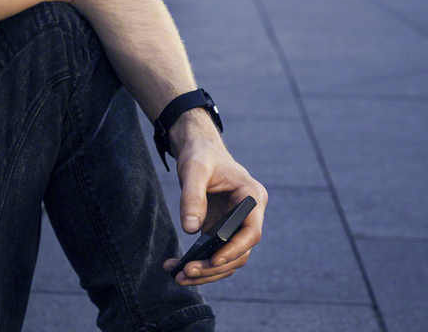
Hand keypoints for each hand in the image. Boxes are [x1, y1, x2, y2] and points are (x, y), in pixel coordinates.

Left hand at [160, 113, 267, 286]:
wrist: (199, 151)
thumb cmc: (201, 155)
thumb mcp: (194, 169)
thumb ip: (192, 196)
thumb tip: (190, 230)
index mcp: (251, 197)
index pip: (251, 231)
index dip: (235, 248)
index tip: (213, 259)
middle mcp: (249, 215)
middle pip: (240, 252)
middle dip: (214, 266)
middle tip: (187, 272)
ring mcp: (236, 226)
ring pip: (229, 260)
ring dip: (207, 272)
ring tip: (179, 277)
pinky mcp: (221, 233)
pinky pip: (215, 255)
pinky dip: (199, 265)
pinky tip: (176, 268)